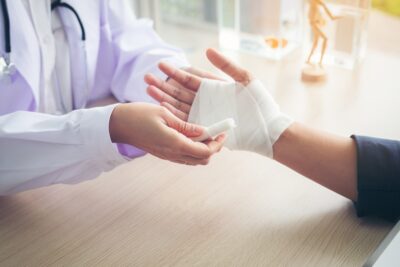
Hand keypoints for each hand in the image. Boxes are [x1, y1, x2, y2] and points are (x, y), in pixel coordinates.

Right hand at [109, 103, 224, 164]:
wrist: (118, 125)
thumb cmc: (139, 115)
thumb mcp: (165, 114)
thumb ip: (186, 125)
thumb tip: (204, 131)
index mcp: (175, 143)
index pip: (205, 151)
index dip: (217, 143)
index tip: (223, 131)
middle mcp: (173, 154)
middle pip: (202, 160)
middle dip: (213, 148)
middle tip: (217, 132)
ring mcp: (168, 156)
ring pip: (194, 160)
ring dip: (204, 150)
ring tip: (207, 133)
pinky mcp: (164, 155)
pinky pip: (185, 158)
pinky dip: (194, 150)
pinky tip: (194, 136)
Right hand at [145, 48, 252, 120]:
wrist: (265, 129)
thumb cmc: (259, 104)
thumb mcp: (246, 80)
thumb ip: (227, 66)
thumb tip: (208, 50)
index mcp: (214, 89)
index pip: (190, 78)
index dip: (175, 72)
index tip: (161, 65)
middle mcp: (206, 102)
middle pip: (181, 92)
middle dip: (164, 85)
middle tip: (147, 78)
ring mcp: (203, 115)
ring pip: (179, 106)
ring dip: (164, 98)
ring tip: (148, 89)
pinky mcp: (203, 128)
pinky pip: (185, 121)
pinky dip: (173, 114)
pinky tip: (159, 107)